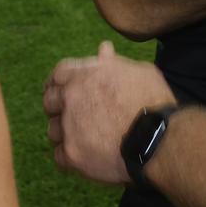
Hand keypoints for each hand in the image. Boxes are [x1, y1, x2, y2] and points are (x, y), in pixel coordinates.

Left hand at [43, 40, 175, 183]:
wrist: (156, 138)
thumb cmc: (152, 101)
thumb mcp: (139, 72)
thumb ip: (114, 62)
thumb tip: (104, 49)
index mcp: (87, 74)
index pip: (59, 72)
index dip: (60, 80)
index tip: (63, 87)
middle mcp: (72, 97)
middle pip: (49, 101)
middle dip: (58, 107)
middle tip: (72, 114)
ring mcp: (69, 126)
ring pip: (53, 130)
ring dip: (65, 133)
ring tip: (83, 137)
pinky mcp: (71, 154)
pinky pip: (59, 156)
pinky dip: (69, 157)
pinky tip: (85, 155)